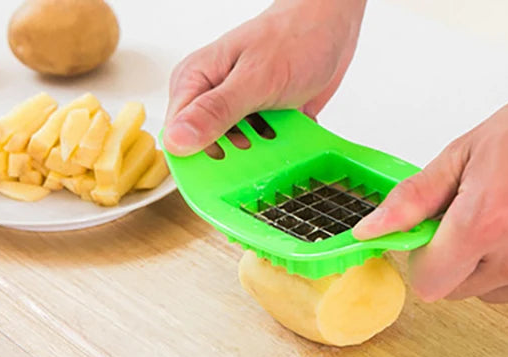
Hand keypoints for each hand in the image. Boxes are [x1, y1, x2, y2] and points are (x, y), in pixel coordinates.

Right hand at [164, 0, 365, 154]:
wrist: (331, 27)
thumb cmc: (293, 39)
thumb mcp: (253, 80)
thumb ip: (216, 112)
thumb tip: (177, 141)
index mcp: (194, 82)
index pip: (176, 138)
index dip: (194, 162)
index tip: (216, 177)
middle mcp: (210, 97)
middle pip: (205, 149)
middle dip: (230, 160)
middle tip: (254, 150)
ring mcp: (234, 109)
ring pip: (233, 153)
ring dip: (255, 156)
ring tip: (273, 136)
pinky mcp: (258, 118)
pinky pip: (258, 148)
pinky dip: (272, 150)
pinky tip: (284, 136)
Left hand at [353, 0, 507, 305]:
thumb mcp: (465, 153)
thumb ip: (412, 200)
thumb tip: (369, 232)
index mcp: (486, 224)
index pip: (428, 285)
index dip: (426, 263)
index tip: (436, 242)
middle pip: (461, 292)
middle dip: (461, 262)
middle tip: (486, 218)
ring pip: (499, 294)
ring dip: (500, 268)